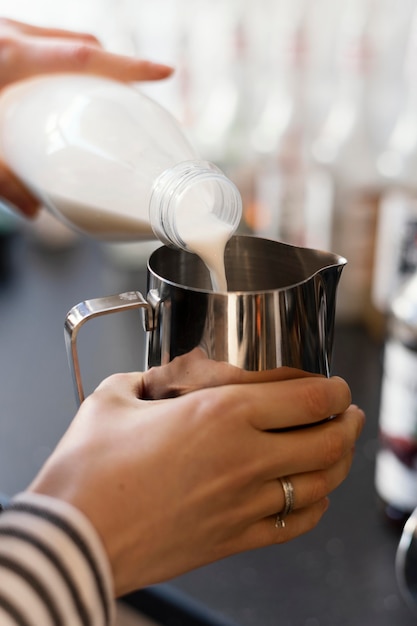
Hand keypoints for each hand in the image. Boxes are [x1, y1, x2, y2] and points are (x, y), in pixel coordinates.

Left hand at [0, 18, 172, 217]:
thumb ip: (2, 181)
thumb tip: (34, 211)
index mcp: (11, 57)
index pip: (83, 56)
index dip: (128, 67)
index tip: (165, 72)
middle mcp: (10, 34)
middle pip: (78, 43)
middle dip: (113, 66)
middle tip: (134, 96)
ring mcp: (4, 31)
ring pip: (59, 39)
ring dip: (85, 63)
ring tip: (99, 96)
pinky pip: (39, 43)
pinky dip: (58, 62)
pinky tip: (51, 90)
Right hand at [28, 360, 364, 596]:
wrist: (72, 538)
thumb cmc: (88, 470)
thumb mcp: (114, 399)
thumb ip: (144, 379)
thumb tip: (154, 378)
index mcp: (220, 414)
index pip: (309, 398)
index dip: (334, 388)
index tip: (335, 385)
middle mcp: (244, 458)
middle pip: (328, 440)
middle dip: (347, 421)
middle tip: (347, 411)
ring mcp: (244, 504)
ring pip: (320, 484)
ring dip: (339, 463)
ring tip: (339, 448)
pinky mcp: (233, 540)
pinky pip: (294, 526)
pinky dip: (314, 508)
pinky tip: (312, 498)